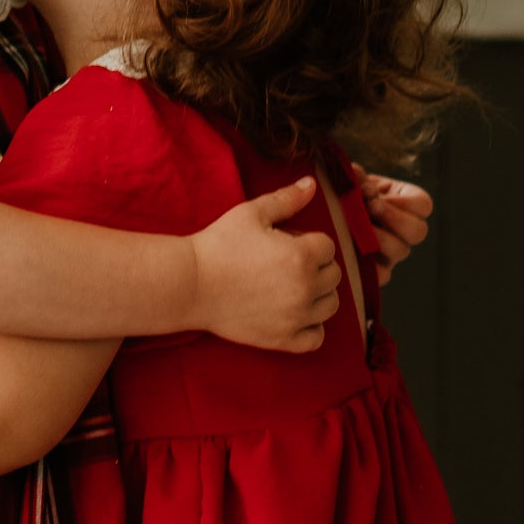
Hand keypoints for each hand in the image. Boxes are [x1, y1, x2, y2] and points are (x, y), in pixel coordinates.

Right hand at [191, 177, 340, 352]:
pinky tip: (294, 313)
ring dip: (318, 293)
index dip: (308, 240)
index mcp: (302, 256)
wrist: (190, 284)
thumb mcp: (251, 213)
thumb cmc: (218, 245)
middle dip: (316, 265)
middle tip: (285, 262)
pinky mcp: (282, 339)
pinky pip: (316, 337)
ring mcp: (295, 317)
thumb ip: (286, 199)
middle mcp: (305, 288)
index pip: (328, 246)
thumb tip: (312, 184)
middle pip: (334, 275)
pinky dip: (312, 326)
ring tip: (292, 286)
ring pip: (331, 305)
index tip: (285, 242)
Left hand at [353, 166, 432, 286]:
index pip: (423, 205)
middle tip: (371, 208)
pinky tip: (351, 254)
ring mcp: (395, 252)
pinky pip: (382, 274)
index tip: (380, 196)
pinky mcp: (380, 270)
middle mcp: (406, 231)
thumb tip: (353, 172)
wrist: (333, 221)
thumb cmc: (350, 198)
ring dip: (379, 237)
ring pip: (400, 250)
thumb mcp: (356, 184)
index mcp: (408, 205)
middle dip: (394, 218)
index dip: (405, 202)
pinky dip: (367, 266)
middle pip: (418, 231)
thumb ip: (357, 178)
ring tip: (356, 227)